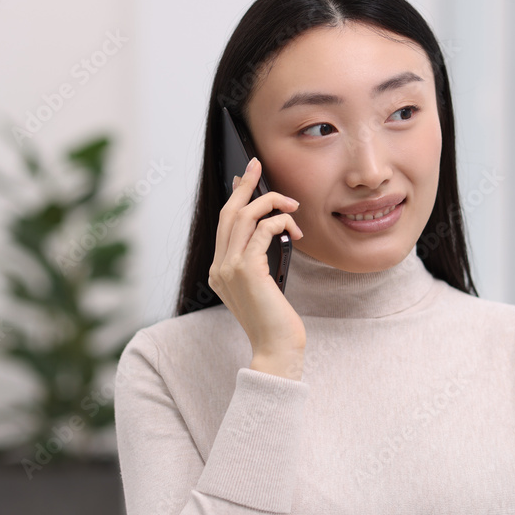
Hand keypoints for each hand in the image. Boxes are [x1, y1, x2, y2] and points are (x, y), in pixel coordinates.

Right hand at [208, 156, 305, 379]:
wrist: (276, 349)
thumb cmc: (275, 321)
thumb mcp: (263, 287)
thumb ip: (258, 263)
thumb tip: (269, 231)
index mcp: (219, 272)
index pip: (224, 224)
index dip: (235, 197)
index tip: (245, 179)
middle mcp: (219, 267)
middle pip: (228, 213)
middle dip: (245, 186)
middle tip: (258, 165)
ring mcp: (230, 268)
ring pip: (245, 217)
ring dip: (271, 203)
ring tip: (292, 205)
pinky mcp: (247, 270)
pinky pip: (263, 230)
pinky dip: (280, 222)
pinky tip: (295, 229)